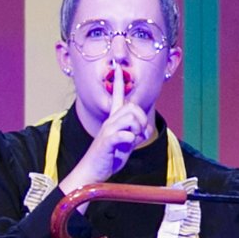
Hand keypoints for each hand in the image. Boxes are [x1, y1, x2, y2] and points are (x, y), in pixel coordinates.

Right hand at [63, 67, 155, 192]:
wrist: (93, 171)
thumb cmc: (109, 157)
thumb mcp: (126, 143)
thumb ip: (135, 134)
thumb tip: (145, 130)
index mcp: (113, 120)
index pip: (117, 96)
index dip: (118, 80)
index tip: (117, 66)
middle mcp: (110, 121)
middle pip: (133, 107)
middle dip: (142, 119)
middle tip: (140, 134)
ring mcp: (108, 130)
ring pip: (131, 117)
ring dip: (138, 129)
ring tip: (134, 140)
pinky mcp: (107, 141)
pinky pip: (125, 133)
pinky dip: (131, 140)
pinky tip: (126, 145)